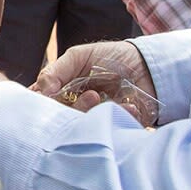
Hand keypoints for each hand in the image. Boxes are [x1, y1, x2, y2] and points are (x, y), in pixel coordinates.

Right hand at [32, 39, 159, 122]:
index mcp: (61, 92)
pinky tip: (128, 105)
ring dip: (91, 113)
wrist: (148, 65)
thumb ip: (55, 71)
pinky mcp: (113, 128)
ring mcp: (92, 120)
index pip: (42, 105)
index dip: (42, 106)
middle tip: (90, 95)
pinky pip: (110, 132)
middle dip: (72, 109)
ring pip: (81, 129)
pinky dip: (118, 117)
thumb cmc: (111, 58)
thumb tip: (42, 92)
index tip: (50, 97)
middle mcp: (74, 109)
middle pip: (60, 121)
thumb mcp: (79, 57)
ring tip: (101, 96)